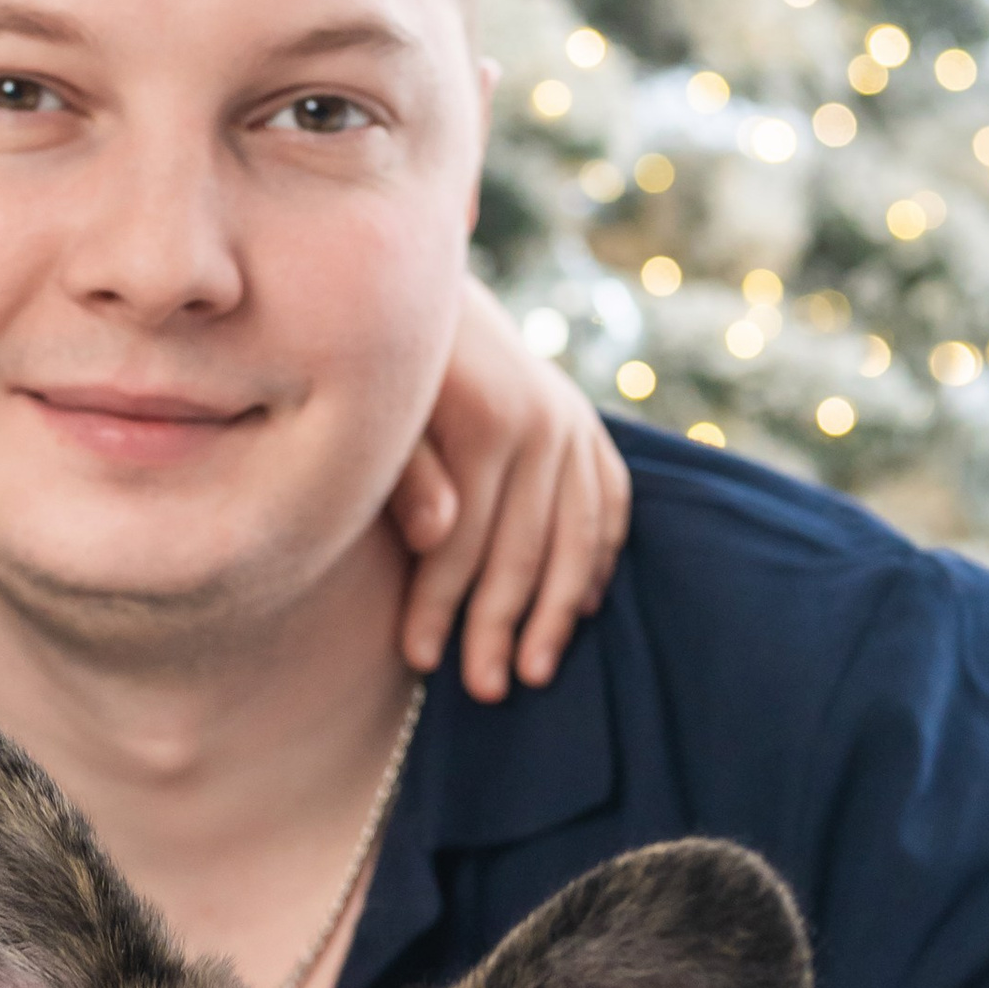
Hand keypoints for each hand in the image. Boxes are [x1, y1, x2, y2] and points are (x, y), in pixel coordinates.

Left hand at [391, 276, 629, 701]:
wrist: (426, 297)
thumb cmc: (382, 371)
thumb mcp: (381, 418)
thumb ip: (406, 474)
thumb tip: (439, 534)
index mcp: (485, 418)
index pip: (464, 539)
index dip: (440, 605)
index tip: (419, 660)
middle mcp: (543, 421)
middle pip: (524, 549)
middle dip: (499, 627)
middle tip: (482, 690)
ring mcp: (575, 424)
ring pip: (576, 538)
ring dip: (557, 612)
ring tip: (535, 670)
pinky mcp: (590, 428)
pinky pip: (608, 505)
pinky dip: (597, 560)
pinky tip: (582, 609)